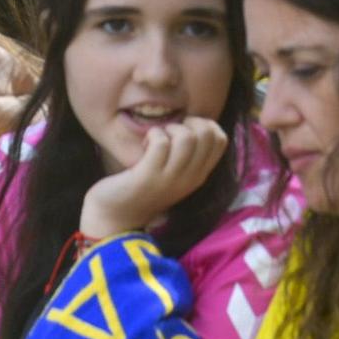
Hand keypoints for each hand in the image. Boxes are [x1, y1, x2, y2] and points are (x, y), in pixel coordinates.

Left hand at [80, 116, 227, 238]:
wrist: (116, 217)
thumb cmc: (145, 187)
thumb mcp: (176, 173)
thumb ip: (189, 154)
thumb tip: (194, 122)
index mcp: (200, 175)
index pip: (221, 140)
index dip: (205, 125)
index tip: (185, 131)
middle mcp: (190, 178)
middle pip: (207, 135)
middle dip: (188, 123)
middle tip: (170, 134)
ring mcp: (170, 179)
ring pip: (187, 137)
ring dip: (170, 129)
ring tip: (158, 139)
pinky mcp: (148, 177)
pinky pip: (161, 142)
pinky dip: (152, 135)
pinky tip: (144, 146)